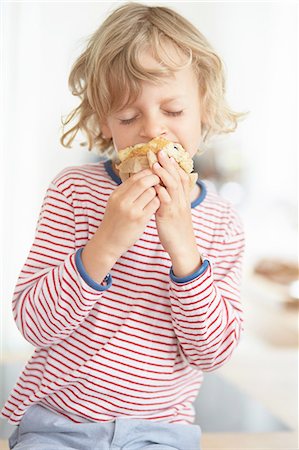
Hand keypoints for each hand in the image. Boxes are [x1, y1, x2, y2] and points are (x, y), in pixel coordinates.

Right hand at [98, 169, 160, 258]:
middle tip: (161, 182)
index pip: (135, 177)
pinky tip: (157, 205)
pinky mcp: (140, 220)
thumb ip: (126, 191)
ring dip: (158, 192)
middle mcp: (122, 200)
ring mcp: (131, 210)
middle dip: (155, 179)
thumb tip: (142, 177)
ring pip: (151, 192)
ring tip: (159, 195)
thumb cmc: (114, 222)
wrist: (108, 242)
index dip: (147, 173)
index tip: (154, 174)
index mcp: (116, 194)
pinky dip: (159, 202)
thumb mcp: (115, 203)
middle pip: (144, 181)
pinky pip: (155, 204)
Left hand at [153, 151, 201, 275]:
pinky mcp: (169, 217)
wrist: (183, 248)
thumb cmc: (177, 231)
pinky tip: (155, 186)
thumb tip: (163, 188)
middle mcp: (182, 201)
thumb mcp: (177, 212)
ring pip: (173, 187)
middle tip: (160, 150)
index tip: (167, 153)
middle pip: (178, 178)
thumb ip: (172, 199)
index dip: (175, 165)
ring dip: (164, 174)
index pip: (182, 177)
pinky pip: (167, 203)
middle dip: (169, 163)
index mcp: (183, 199)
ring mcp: (177, 209)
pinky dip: (162, 193)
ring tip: (156, 163)